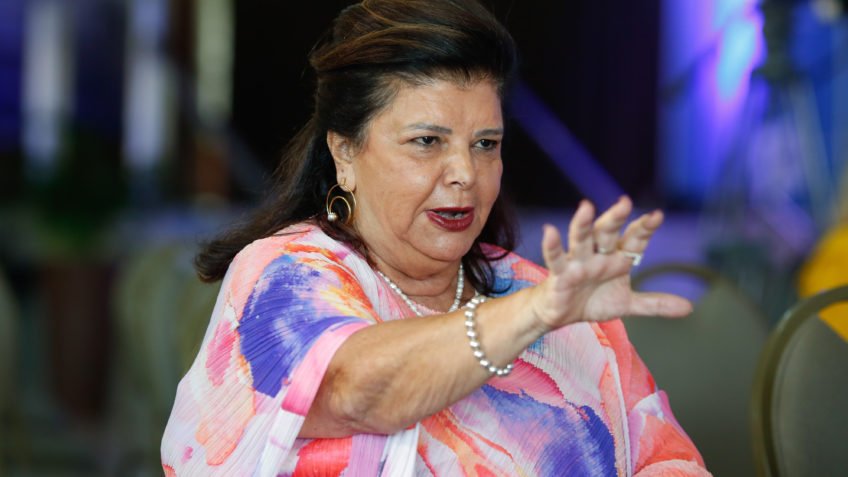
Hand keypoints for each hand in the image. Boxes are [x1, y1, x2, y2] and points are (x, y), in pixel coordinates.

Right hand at [531, 196, 691, 330]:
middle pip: (606, 233)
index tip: (657, 216)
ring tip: (585, 206)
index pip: (633, 240)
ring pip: (581, 239)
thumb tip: (689, 307)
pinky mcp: (560, 274)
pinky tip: (550, 231)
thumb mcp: (627, 303)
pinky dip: (552, 245)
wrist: (561, 314)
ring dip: (583, 224)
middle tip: (625, 203)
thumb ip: (655, 303)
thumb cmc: (592, 300)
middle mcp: (598, 255)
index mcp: (616, 259)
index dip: (644, 228)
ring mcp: (578, 263)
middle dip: (615, 219)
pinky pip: (556, 258)